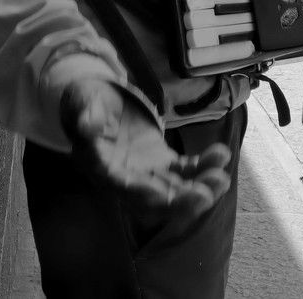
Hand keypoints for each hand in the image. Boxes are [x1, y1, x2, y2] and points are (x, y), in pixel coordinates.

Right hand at [60, 78, 231, 217]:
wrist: (96, 101)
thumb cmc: (84, 101)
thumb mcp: (80, 102)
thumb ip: (84, 114)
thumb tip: (87, 124)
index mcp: (101, 168)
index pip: (123, 187)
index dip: (144, 193)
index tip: (168, 195)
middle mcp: (125, 179)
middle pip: (154, 199)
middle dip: (180, 201)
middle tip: (206, 194)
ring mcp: (146, 172)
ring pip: (174, 189)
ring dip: (198, 187)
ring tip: (221, 179)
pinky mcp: (161, 162)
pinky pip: (184, 170)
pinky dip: (203, 166)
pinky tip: (221, 155)